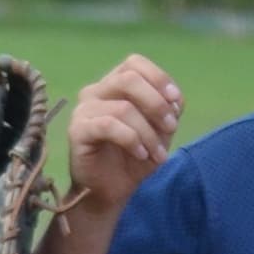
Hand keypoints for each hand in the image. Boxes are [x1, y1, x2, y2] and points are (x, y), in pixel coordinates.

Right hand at [65, 55, 183, 216]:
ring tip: (158, 154)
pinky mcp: (76, 130)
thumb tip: (174, 100)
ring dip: (148, 132)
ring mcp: (83, 110)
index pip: (135, 63)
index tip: (177, 104)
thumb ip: (168, 108)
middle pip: (128, 79)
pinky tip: (140, 154)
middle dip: (157, 104)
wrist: (111, 190)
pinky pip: (108, 126)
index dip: (159, 78)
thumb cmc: (134, 157)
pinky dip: (131, 140)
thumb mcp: (160, 129)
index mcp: (114, 84)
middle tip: (171, 128)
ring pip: (123, 107)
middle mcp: (95, 91)